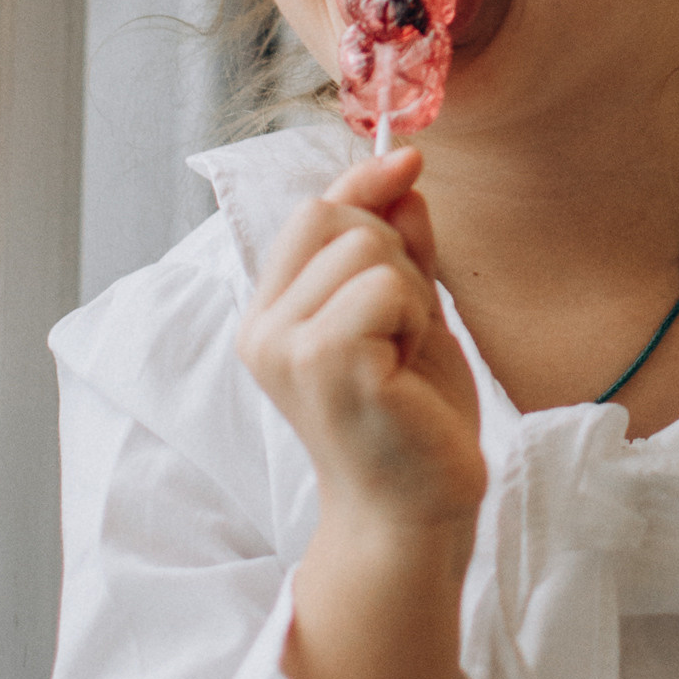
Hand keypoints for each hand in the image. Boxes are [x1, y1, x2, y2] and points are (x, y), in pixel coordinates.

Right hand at [237, 149, 484, 678]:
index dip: (365, 184)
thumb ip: (396, 245)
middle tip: (405, 330)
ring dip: (410, 295)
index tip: (410, 164)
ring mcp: (286, 346)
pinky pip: (386, 288)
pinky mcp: (325, 363)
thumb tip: (402, 169)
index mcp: (272, 314)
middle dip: (392, 254)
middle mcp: (262, 327)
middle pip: (334, 215)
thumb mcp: (406, 315)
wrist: (415, 515)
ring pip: (369, 250)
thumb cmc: (412, 423)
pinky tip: (406, 372)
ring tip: (404, 358)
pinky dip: (414, 319)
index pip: (312, 210)